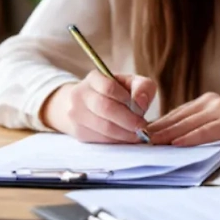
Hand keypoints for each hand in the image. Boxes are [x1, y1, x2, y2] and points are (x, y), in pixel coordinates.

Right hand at [41, 71, 156, 143]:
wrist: (85, 105)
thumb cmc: (116, 93)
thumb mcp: (131, 83)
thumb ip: (142, 87)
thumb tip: (141, 102)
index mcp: (94, 78)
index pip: (109, 87)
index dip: (127, 99)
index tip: (141, 109)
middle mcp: (80, 95)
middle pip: (105, 108)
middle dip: (129, 120)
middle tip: (143, 127)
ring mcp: (76, 115)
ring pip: (104, 127)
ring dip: (125, 134)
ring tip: (138, 135)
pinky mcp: (78, 132)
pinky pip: (101, 139)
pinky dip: (117, 141)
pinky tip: (126, 138)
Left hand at [145, 93, 219, 145]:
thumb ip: (200, 127)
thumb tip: (173, 140)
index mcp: (206, 102)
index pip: (175, 114)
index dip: (156, 124)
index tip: (138, 134)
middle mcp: (211, 102)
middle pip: (177, 118)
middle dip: (156, 130)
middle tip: (136, 140)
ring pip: (186, 124)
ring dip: (166, 134)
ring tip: (149, 143)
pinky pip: (204, 131)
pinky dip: (188, 138)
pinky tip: (174, 144)